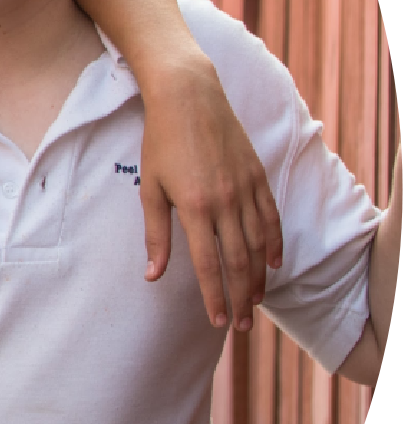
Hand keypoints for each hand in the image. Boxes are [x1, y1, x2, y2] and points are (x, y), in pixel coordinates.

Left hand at [138, 54, 283, 330]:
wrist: (189, 97)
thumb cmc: (161, 142)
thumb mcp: (149, 188)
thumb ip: (155, 235)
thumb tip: (153, 276)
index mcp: (195, 207)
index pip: (208, 264)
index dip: (213, 296)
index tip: (217, 321)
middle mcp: (225, 201)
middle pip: (238, 261)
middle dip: (240, 297)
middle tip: (240, 326)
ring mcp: (246, 188)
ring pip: (258, 244)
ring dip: (258, 277)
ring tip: (255, 303)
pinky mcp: (258, 176)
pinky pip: (270, 217)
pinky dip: (274, 243)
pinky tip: (272, 264)